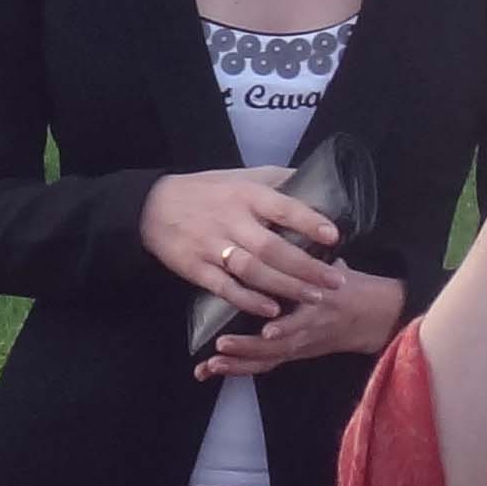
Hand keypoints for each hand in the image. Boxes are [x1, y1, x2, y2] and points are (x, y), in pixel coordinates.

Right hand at [141, 165, 345, 319]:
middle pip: (273, 247)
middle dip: (307, 267)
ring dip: (285, 286)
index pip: (282, 208)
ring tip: (314, 297)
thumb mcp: (239, 176)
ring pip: (254, 270)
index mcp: (245, 195)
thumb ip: (276, 180)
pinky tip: (271, 309)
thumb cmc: (204, 191)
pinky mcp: (196, 268)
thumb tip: (316, 179)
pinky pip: (226, 288)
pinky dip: (249, 299)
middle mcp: (231, 220)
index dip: (309, 222)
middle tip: (335, 281)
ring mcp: (212, 246)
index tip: (334, 236)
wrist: (151, 206)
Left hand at [198, 266, 404, 378]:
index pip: (305, 318)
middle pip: (279, 346)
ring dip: (238, 361)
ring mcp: (300, 345)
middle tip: (223, 343)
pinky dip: (236, 367)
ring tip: (211, 363)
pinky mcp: (292, 354)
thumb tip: (281, 225)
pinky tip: (209, 369)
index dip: (288, 327)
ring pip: (267, 358)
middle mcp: (309, 329)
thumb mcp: (334, 265)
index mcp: (321, 304)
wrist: (374, 317)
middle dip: (251, 346)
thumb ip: (307, 253)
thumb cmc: (349, 285)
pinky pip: (262, 364)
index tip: (268, 329)